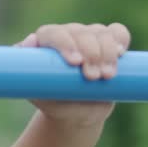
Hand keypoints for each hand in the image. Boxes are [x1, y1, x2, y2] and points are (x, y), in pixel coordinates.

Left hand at [15, 22, 131, 127]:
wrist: (75, 113)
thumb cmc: (52, 100)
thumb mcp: (36, 91)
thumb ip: (26, 73)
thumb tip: (28, 43)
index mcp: (46, 41)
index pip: (53, 34)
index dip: (65, 44)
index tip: (75, 63)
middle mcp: (68, 34)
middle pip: (81, 33)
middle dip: (90, 53)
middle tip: (92, 77)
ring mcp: (89, 37)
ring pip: (101, 33)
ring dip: (107, 53)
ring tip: (107, 76)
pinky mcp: (109, 43)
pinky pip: (118, 33)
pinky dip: (120, 40)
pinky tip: (121, 53)